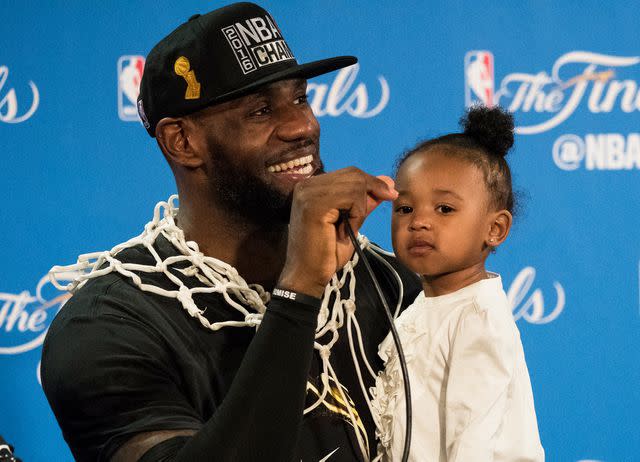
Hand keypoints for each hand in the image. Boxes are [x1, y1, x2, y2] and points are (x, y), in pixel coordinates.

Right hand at [277, 167, 396, 297]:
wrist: (309, 276)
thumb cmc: (326, 252)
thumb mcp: (351, 222)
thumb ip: (364, 202)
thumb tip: (387, 182)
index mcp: (311, 187)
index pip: (349, 173)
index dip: (372, 182)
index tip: (390, 194)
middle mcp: (306, 185)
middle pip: (353, 174)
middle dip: (372, 191)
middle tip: (374, 210)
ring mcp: (308, 193)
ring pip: (354, 184)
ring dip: (361, 207)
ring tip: (350, 227)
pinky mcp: (314, 205)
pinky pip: (350, 197)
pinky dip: (357, 213)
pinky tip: (346, 230)